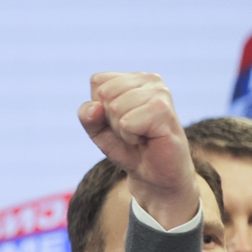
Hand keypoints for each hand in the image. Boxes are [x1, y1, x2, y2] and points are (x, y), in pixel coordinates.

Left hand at [78, 72, 197, 228]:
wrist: (154, 174)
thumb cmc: (128, 147)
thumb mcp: (98, 131)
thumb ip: (87, 116)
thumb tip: (95, 107)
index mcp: (133, 77)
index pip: (98, 81)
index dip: (99, 108)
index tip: (118, 121)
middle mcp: (150, 79)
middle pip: (105, 93)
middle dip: (110, 119)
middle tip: (130, 131)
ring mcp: (160, 92)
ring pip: (115, 107)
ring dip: (122, 130)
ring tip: (139, 135)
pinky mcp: (164, 110)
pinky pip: (127, 122)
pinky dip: (130, 137)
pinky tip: (147, 139)